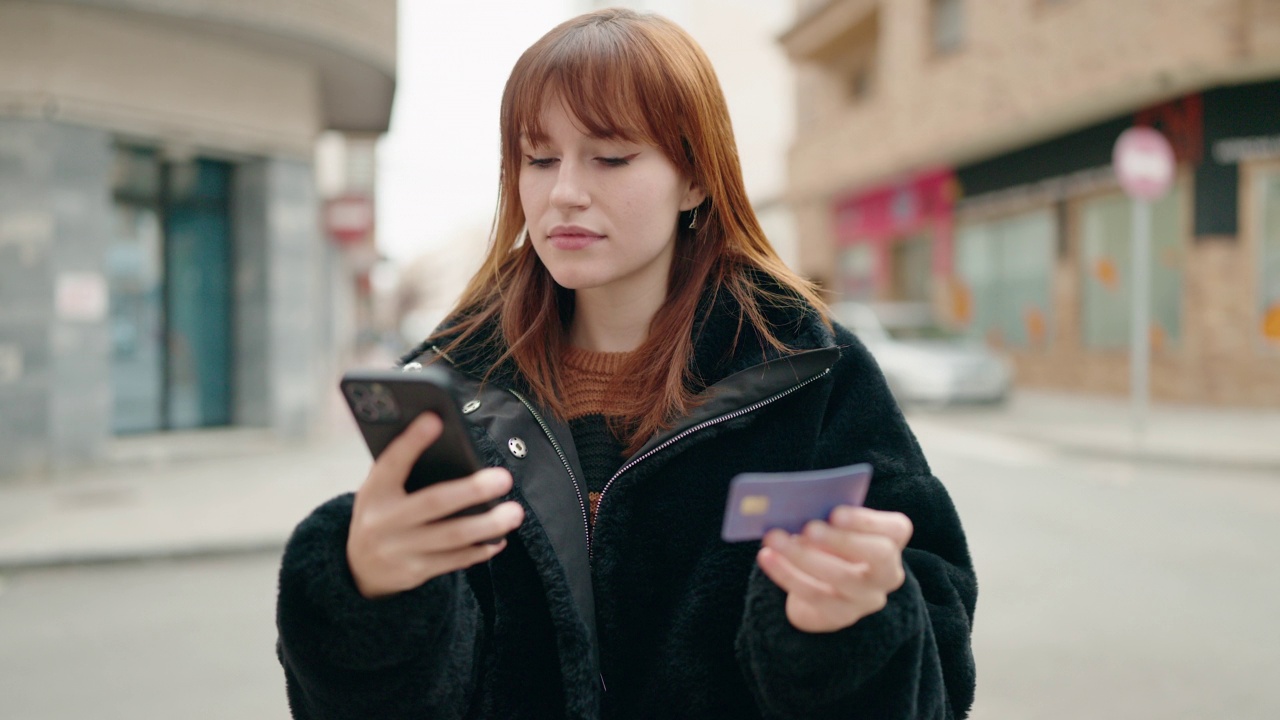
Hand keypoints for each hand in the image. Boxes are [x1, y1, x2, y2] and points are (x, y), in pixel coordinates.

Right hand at [346, 413, 524, 599]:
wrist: (358, 569)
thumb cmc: (381, 515)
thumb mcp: (379, 491)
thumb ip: (402, 470)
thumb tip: (441, 436)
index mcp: (374, 493)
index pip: (391, 463)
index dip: (412, 442)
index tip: (434, 419)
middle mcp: (383, 522)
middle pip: (432, 503)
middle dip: (471, 490)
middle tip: (504, 478)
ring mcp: (398, 550)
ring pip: (451, 537)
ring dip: (487, 525)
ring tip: (514, 513)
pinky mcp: (414, 573)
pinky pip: (453, 561)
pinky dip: (479, 549)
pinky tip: (499, 539)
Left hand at [756, 506, 912, 632]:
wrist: (822, 587)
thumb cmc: (828, 544)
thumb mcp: (831, 527)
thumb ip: (823, 516)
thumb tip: (796, 508)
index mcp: (892, 541)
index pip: (895, 530)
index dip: (867, 520)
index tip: (835, 512)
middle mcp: (888, 573)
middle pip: (879, 556)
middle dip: (843, 539)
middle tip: (807, 527)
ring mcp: (867, 598)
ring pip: (842, 578)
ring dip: (803, 555)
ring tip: (774, 538)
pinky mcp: (841, 615)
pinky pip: (814, 595)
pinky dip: (786, 573)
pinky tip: (766, 556)